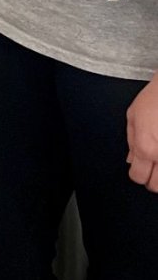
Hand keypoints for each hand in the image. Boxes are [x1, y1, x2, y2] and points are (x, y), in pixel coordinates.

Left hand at [127, 74, 157, 191]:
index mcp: (145, 147)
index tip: (139, 168)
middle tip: (153, 169)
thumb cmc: (155, 98)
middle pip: (157, 187)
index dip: (137, 174)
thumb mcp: (133, 115)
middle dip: (153, 181)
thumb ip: (130, 140)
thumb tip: (131, 160)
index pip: (138, 177)